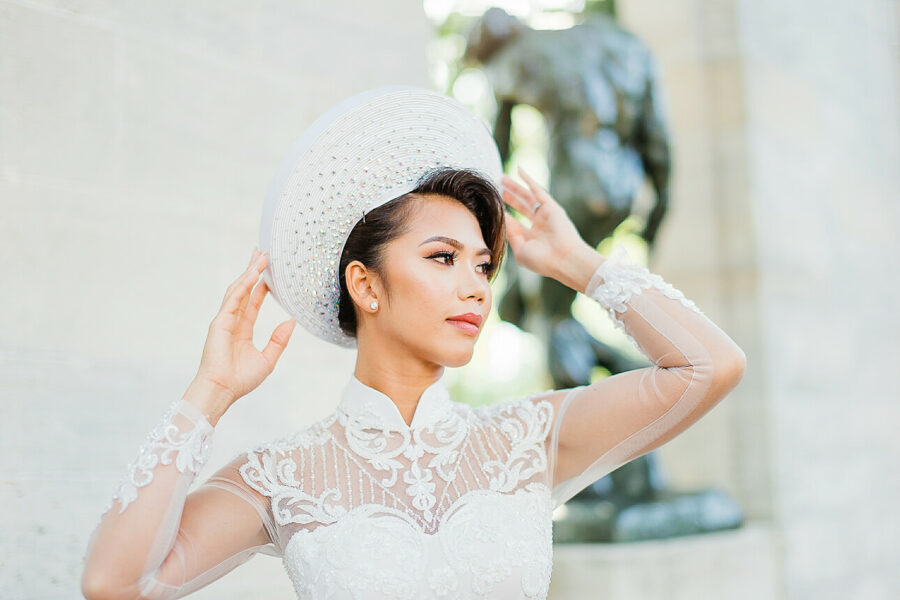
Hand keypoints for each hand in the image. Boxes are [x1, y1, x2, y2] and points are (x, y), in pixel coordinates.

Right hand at [190, 249, 295, 416]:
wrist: (223, 390)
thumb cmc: (241, 380)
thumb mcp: (268, 359)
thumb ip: (279, 340)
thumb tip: (291, 322)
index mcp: (242, 329)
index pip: (253, 302)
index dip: (261, 286)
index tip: (269, 273)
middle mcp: (232, 321)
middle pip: (244, 290)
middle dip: (253, 271)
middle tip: (262, 253)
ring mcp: (224, 319)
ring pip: (239, 289)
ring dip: (249, 272)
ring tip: (260, 255)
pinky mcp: (220, 321)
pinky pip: (234, 298)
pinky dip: (244, 284)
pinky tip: (253, 273)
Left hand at [501, 167, 587, 279]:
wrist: (563, 259)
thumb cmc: (541, 260)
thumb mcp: (520, 249)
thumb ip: (511, 234)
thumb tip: (502, 219)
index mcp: (531, 238)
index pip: (515, 223)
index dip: (504, 214)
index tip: (492, 206)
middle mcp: (539, 226)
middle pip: (521, 207)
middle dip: (510, 198)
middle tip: (498, 189)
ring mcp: (546, 216)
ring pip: (528, 198)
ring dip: (516, 187)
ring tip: (503, 179)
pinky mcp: (552, 207)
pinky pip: (538, 191)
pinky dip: (529, 180)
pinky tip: (519, 171)